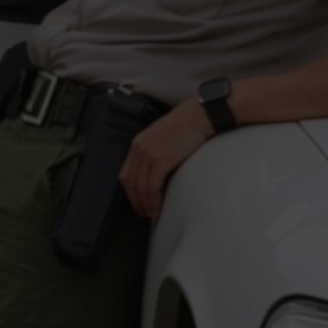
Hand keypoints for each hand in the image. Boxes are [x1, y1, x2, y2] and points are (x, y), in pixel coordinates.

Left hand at [118, 97, 213, 219]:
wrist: (201, 114)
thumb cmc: (187, 125)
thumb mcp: (163, 138)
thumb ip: (155, 152)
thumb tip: (157, 173)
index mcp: (138, 143)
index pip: (127, 173)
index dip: (131, 192)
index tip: (138, 202)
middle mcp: (139, 148)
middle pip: (130, 183)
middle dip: (136, 201)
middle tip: (145, 213)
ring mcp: (149, 153)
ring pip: (140, 187)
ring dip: (146, 204)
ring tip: (153, 214)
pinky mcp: (161, 160)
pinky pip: (152, 186)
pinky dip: (154, 199)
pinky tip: (159, 206)